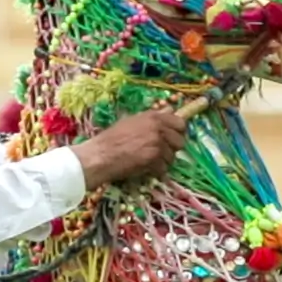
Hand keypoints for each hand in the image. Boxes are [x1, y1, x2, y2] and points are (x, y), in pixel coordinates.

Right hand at [70, 106, 187, 186]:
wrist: (100, 155)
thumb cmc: (112, 138)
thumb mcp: (132, 121)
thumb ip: (153, 117)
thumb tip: (170, 110)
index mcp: (153, 117)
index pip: (180, 123)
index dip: (177, 132)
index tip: (171, 138)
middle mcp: (158, 129)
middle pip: (180, 142)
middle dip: (171, 149)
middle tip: (159, 152)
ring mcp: (157, 144)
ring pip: (172, 157)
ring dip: (162, 161)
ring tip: (148, 161)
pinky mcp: (154, 160)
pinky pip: (163, 169)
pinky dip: (155, 171)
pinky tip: (144, 168)